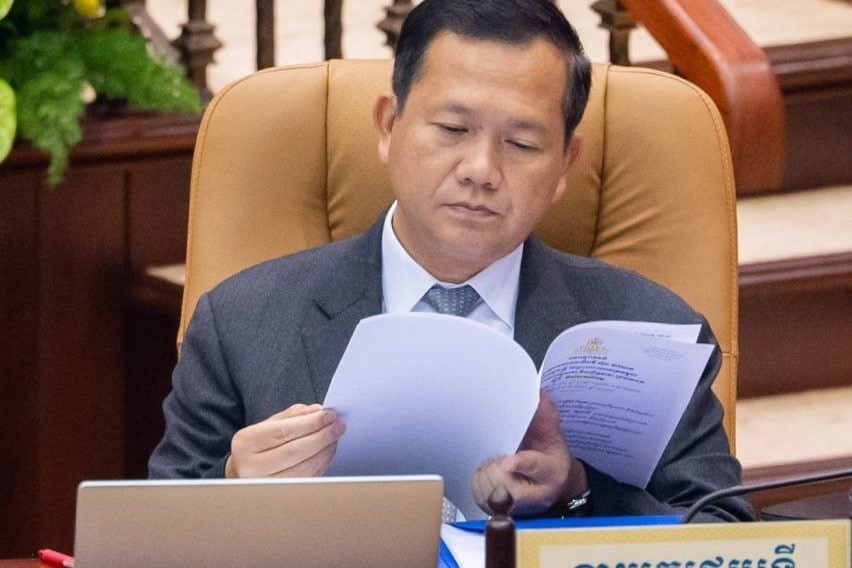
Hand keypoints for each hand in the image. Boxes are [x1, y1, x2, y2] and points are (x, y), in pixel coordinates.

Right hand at [225, 403, 345, 477]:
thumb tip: (317, 411)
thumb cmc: (257, 448)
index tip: (329, 415)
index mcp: (245, 444)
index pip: (283, 431)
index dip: (310, 423)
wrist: (241, 474)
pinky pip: (307, 480)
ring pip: (304, 468)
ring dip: (325, 451)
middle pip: (295, 451)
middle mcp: (250, 468)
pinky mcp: (279, 498)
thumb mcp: (266, 426)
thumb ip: (291, 416)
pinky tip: (327, 453)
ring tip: (335, 438)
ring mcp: (264, 487)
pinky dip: (321, 465)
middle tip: (338, 426)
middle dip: (322, 436)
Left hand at [471, 392, 585, 515]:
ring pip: (487, 485)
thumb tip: (540, 394)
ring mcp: (513, 506)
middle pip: (502, 477)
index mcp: (550, 472)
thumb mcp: (555, 439)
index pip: (535, 467)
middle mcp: (533, 495)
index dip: (521, 464)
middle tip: (502, 456)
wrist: (550, 488)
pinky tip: (490, 474)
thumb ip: (546, 418)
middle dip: (496, 463)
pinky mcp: (496, 510)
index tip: (509, 461)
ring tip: (497, 463)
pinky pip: (477, 492)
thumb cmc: (550, 459)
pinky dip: (479, 479)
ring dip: (487, 470)